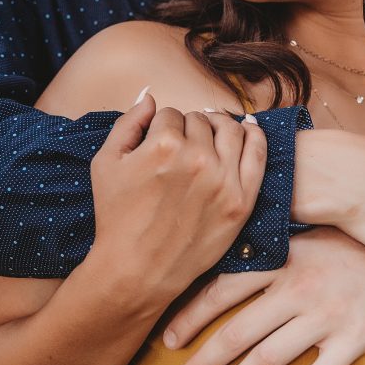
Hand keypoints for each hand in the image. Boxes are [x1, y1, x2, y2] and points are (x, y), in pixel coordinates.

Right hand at [89, 92, 266, 303]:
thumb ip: (128, 122)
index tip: (160, 142)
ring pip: (231, 130)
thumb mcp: (106, 163)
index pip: (171, 114)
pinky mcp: (242, 201)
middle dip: (189, 128)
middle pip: (200, 121)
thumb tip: (150, 95)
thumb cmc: (117, 216)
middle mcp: (197, 158)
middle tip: (182, 145)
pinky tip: (250, 128)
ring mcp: (224, 180)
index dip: (162, 126)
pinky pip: (258, 154)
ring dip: (220, 125)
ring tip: (212, 131)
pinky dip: (256, 135)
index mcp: (163, 144)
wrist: (136, 269)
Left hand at [164, 227, 364, 364]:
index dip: (191, 316)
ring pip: (269, 360)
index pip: (223, 289)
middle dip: (204, 361)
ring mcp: (327, 315)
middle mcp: (300, 287)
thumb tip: (217, 260)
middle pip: (239, 332)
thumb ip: (268, 252)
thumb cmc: (350, 247)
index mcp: (284, 259)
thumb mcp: (306, 239)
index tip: (169, 338)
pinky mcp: (354, 339)